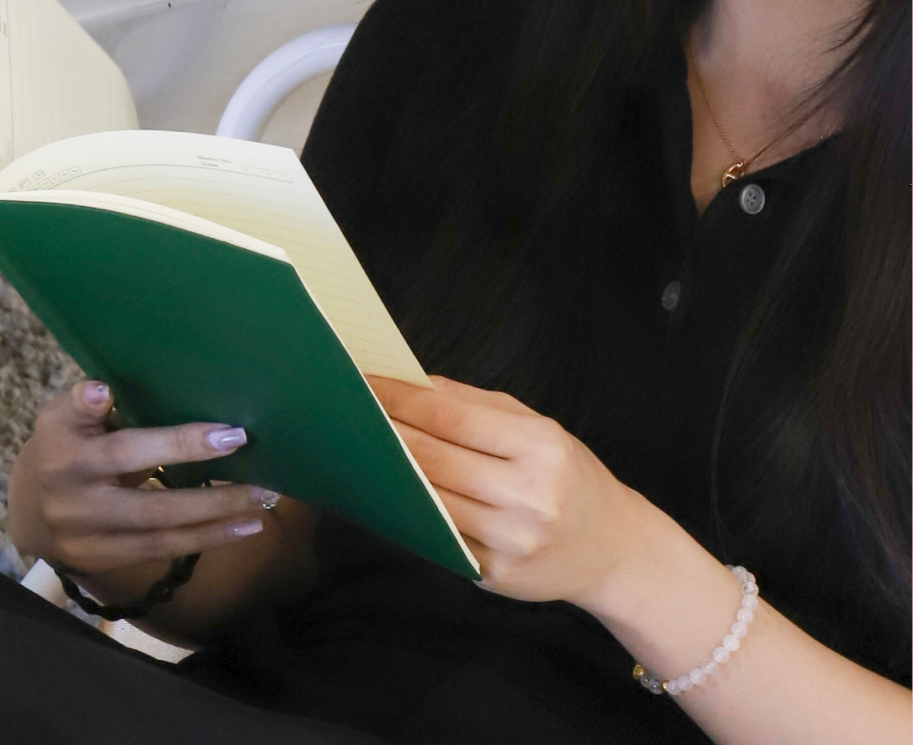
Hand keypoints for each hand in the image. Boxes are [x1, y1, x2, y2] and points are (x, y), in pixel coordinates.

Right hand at [8, 379, 278, 608]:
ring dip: (216, 525)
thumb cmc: (58, 445)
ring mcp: (92, 539)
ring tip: (260, 510)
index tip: (232, 434)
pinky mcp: (104, 563)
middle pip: (155, 505)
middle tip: (262, 483)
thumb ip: (84, 402)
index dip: (180, 444)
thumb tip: (103, 390)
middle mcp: (80, 502)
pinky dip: (202, 542)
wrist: (27, 509)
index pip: (131, 449)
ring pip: (163, 535)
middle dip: (212, 497)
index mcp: (69, 455)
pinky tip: (237, 529)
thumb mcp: (60, 415)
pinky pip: (159, 552)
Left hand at [370, 375, 646, 608]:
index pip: (449, 415)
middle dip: (383, 431)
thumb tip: (410, 381)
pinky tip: (388, 491)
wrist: (615, 550)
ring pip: (429, 500)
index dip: (398, 397)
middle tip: (343, 409)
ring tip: (356, 446)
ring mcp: (511, 543)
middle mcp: (528, 498)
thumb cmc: (568, 475)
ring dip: (388, 472)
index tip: (362, 381)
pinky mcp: (496, 577)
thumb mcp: (537, 427)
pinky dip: (411, 511)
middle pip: (432, 458)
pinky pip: (440, 536)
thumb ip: (475, 403)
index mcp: (539, 447)